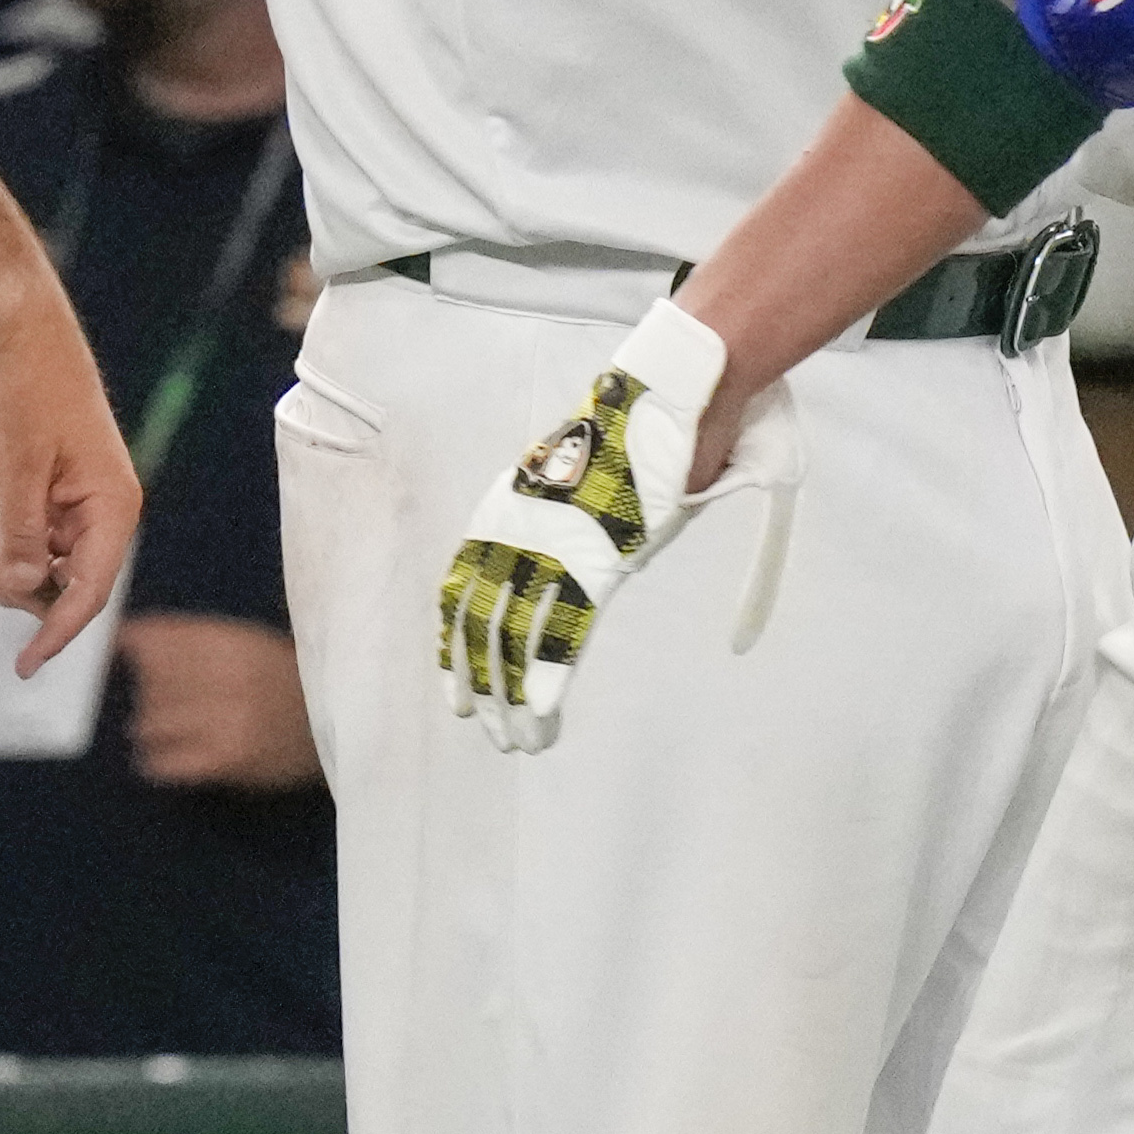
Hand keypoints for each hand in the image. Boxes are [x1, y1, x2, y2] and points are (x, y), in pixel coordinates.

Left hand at [0, 311, 141, 672]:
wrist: (23, 339)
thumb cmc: (26, 396)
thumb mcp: (17, 468)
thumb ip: (22, 533)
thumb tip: (25, 587)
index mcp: (113, 506)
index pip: (89, 590)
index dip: (56, 632)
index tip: (24, 666)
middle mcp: (109, 512)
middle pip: (75, 587)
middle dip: (29, 598)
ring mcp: (88, 506)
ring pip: (58, 571)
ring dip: (21, 579)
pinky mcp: (67, 498)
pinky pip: (48, 548)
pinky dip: (20, 558)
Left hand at [121, 610, 320, 788]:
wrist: (344, 725)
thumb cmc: (287, 680)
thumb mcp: (247, 643)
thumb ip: (191, 638)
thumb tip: (127, 637)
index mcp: (230, 639)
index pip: (156, 639)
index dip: (134, 648)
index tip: (125, 654)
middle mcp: (224, 674)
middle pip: (150, 682)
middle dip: (148, 692)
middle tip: (162, 701)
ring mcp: (225, 719)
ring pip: (153, 721)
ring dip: (151, 727)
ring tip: (168, 730)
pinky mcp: (228, 759)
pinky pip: (169, 762)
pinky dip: (158, 761)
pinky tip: (164, 759)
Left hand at [436, 296, 776, 750]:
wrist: (678, 391)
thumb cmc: (649, 437)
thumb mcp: (602, 486)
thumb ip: (586, 528)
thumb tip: (592, 570)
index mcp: (514, 502)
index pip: (464, 581)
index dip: (454, 638)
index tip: (455, 682)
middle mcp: (520, 523)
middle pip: (479, 618)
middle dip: (478, 681)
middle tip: (480, 726)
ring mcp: (554, 540)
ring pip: (513, 635)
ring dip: (510, 697)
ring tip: (513, 741)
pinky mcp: (597, 556)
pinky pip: (561, 630)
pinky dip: (547, 679)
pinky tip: (540, 716)